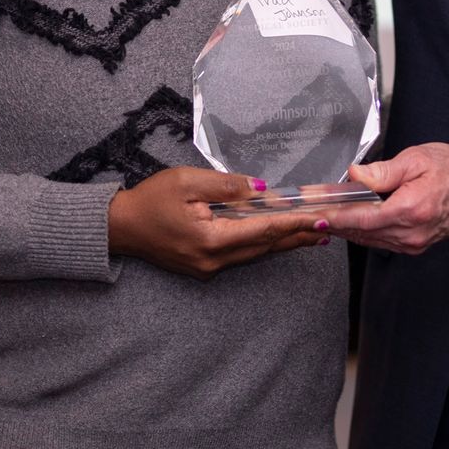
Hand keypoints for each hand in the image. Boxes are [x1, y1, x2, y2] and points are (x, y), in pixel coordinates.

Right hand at [107, 167, 332, 279]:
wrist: (120, 227)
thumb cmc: (151, 199)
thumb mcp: (187, 181)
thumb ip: (227, 186)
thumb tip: (262, 191)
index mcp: (211, 239)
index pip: (264, 230)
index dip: (294, 224)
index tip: (319, 219)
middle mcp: (214, 260)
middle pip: (265, 247)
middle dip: (297, 237)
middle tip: (327, 229)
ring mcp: (209, 268)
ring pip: (256, 254)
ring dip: (284, 243)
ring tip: (312, 236)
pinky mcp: (204, 267)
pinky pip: (242, 255)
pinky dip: (263, 245)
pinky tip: (276, 238)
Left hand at [324, 143, 448, 254]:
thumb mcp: (417, 159)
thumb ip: (382, 170)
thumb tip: (356, 176)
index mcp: (410, 209)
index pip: (361, 218)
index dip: (335, 216)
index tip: (315, 213)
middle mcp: (410, 233)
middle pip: (360, 232)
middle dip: (334, 221)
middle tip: (311, 211)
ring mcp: (413, 243)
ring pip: (368, 239)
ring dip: (346, 228)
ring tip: (325, 215)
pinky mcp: (414, 245)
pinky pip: (380, 241)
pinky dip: (363, 232)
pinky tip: (351, 221)